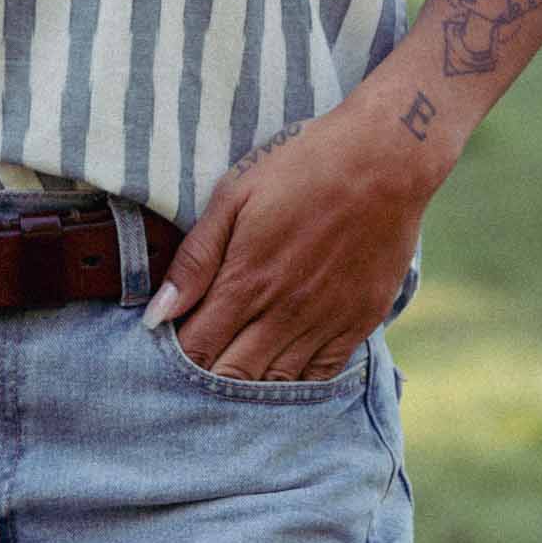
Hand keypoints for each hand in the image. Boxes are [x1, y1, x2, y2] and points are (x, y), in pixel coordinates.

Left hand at [142, 105, 436, 380]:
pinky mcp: (360, 321)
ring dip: (251, 383)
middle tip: (198, 363)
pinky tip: (282, 368)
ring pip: (277, 381)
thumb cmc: (301, 166)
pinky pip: (322, 374)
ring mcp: (326, 321)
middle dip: (208, 377)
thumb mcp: (234, 195)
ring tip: (236, 366)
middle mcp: (285, 311)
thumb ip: (195, 260)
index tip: (172, 345)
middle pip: (234, 375)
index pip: (198, 350)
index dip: (179, 358)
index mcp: (246, 281)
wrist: (384, 159)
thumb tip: (157, 314)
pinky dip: (297, 381)